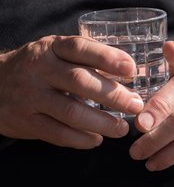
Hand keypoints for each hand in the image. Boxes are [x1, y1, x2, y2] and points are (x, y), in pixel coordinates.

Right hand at [0, 35, 144, 148]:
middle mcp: (40, 69)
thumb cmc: (40, 65)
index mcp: (52, 47)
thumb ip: (90, 57)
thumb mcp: (58, 51)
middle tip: (136, 105)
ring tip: (121, 129)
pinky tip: (96, 140)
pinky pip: (56, 133)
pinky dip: (80, 139)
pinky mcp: (25, 121)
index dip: (108, 57)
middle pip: (80, 81)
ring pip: (70, 111)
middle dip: (112, 95)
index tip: (131, 69)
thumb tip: (135, 70)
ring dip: (101, 122)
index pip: (81, 48)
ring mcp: (31, 96)